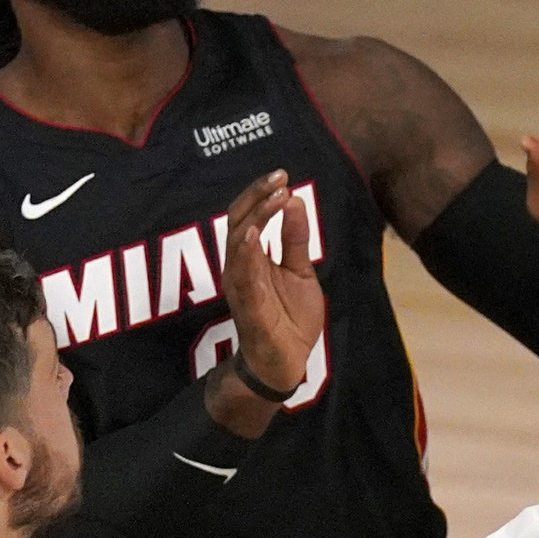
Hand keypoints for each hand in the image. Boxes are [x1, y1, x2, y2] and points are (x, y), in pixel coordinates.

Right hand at [217, 170, 323, 399]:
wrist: (287, 362)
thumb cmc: (289, 318)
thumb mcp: (300, 271)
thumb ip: (295, 239)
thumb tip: (295, 200)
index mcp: (250, 258)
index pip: (247, 216)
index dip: (260, 194)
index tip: (282, 174)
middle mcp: (239, 268)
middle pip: (238, 222)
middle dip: (257, 197)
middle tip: (279, 177)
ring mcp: (241, 287)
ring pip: (239, 244)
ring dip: (256, 218)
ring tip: (274, 196)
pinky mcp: (249, 306)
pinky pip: (243, 277)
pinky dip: (246, 254)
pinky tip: (254, 234)